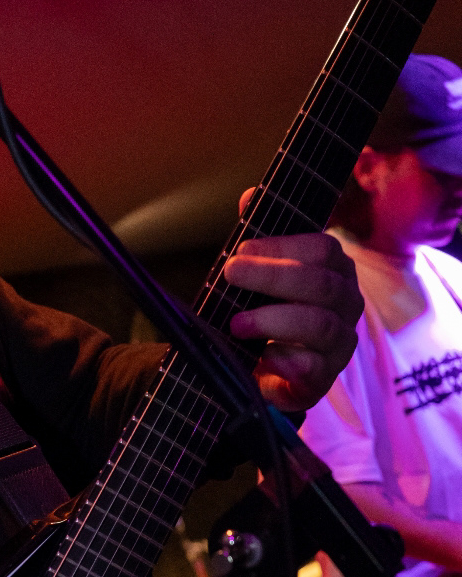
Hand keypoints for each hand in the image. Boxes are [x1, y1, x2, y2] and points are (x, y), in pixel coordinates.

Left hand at [223, 193, 362, 411]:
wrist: (261, 370)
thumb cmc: (264, 310)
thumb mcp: (256, 273)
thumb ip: (258, 237)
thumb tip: (250, 197)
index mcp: (334, 270)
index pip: (322, 248)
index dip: (281, 247)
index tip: (240, 251)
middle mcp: (346, 303)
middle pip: (321, 284)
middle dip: (272, 277)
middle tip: (230, 274)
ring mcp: (340, 343)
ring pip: (320, 325)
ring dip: (273, 321)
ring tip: (236, 323)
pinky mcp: (324, 379)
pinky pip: (313, 368)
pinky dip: (284, 361)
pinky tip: (262, 358)